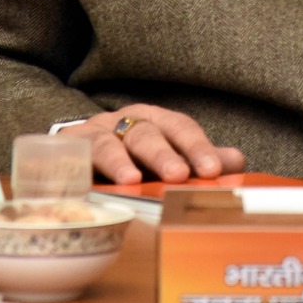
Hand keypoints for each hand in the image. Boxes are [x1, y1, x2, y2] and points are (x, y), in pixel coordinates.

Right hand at [67, 104, 245, 184]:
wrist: (73, 147)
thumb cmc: (127, 155)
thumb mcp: (163, 155)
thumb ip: (196, 159)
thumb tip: (236, 161)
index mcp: (154, 119)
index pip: (180, 127)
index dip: (196, 147)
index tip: (212, 170)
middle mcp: (124, 121)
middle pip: (146, 133)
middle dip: (162, 154)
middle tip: (177, 175)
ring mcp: (93, 133)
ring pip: (108, 143)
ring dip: (119, 162)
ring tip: (131, 181)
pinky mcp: (65, 150)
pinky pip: (69, 157)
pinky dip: (75, 167)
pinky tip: (82, 183)